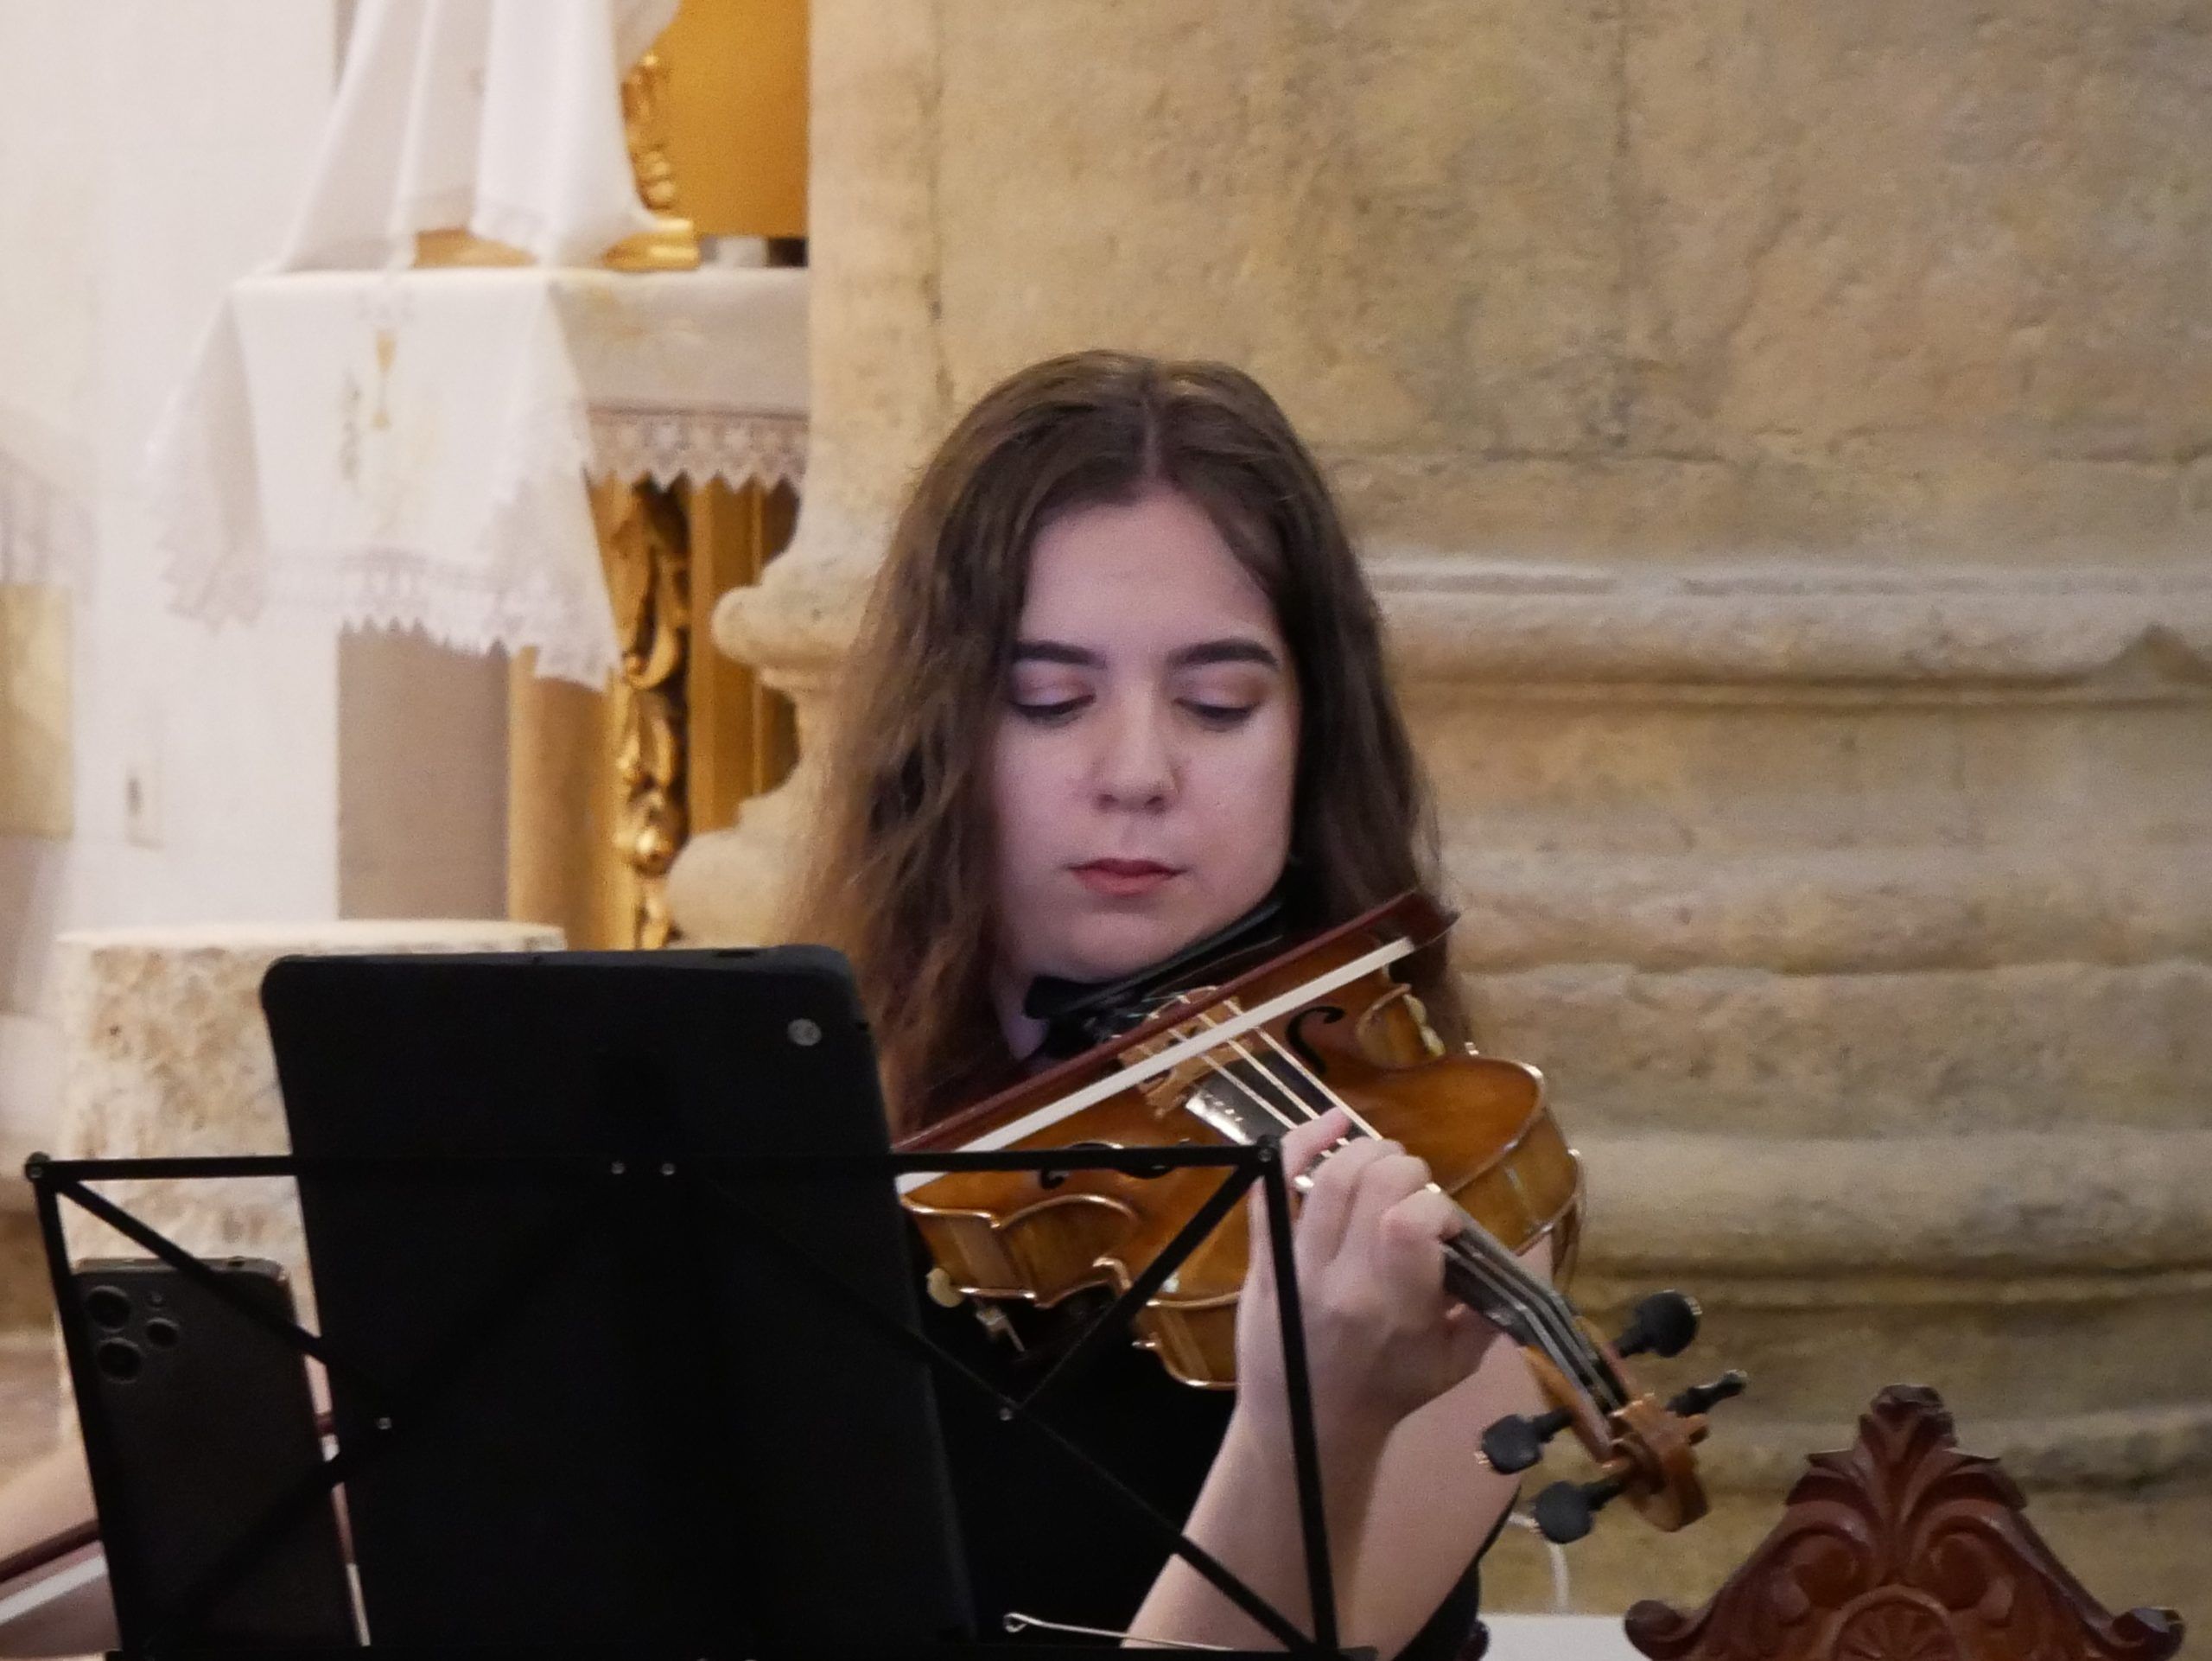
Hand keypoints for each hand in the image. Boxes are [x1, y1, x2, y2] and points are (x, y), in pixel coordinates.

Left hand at [1235, 1107, 1502, 1444]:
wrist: (1308, 1427)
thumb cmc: (1389, 1392)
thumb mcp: (1453, 1363)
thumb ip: (1488, 1309)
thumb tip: (1515, 1256)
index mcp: (1395, 1308)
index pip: (1414, 1222)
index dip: (1439, 1208)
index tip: (1446, 1226)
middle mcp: (1343, 1281)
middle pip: (1374, 1184)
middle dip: (1408, 1171)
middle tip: (1417, 1192)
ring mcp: (1298, 1266)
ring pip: (1330, 1177)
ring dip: (1367, 1151)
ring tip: (1387, 1161)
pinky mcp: (1265, 1258)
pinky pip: (1272, 1187)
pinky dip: (1298, 1144)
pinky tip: (1331, 1123)